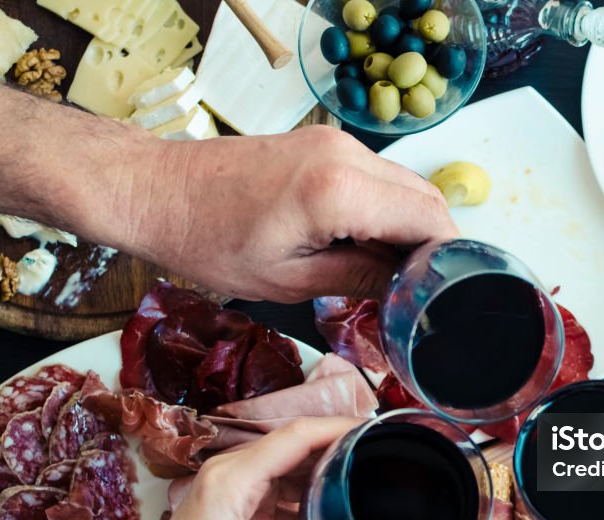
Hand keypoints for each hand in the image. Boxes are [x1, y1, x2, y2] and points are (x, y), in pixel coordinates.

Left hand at [98, 417, 410, 519]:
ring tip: (362, 511)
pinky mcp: (233, 509)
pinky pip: (280, 500)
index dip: (342, 427)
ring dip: (323, 496)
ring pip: (292, 477)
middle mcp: (230, 473)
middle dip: (341, 463)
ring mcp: (231, 489)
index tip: (381, 430)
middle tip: (385, 471)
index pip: (298, 434)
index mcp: (232, 479)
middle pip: (299, 451)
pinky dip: (304, 519)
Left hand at [119, 127, 457, 301]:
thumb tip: (405, 291)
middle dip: (432, 244)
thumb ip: (359, 279)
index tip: (441, 293)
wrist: (156, 190)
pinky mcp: (323, 142)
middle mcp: (346, 155)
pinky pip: (377, 176)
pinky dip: (383, 208)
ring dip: (407, 226)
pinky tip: (363, 242)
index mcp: (339, 191)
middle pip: (425, 197)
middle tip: (417, 290)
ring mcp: (335, 142)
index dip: (446, 259)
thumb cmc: (207, 240)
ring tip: (388, 272)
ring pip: (404, 185)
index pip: (429, 219)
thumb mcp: (288, 279)